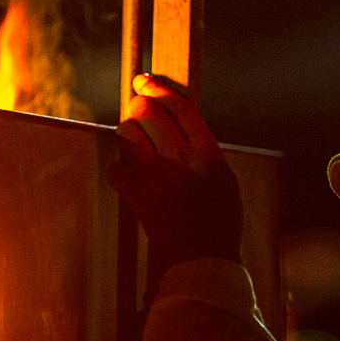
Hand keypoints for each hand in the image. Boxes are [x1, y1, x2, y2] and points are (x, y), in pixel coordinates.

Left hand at [108, 75, 243, 269]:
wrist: (205, 258)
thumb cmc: (219, 218)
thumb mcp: (224, 177)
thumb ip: (202, 147)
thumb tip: (176, 119)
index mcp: (207, 152)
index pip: (178, 106)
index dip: (158, 88)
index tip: (144, 82)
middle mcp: (182, 159)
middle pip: (148, 113)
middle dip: (138, 107)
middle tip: (137, 109)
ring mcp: (157, 178)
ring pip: (126, 134)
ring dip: (127, 134)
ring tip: (135, 143)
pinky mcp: (137, 197)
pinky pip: (115, 168)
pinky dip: (119, 169)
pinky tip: (130, 175)